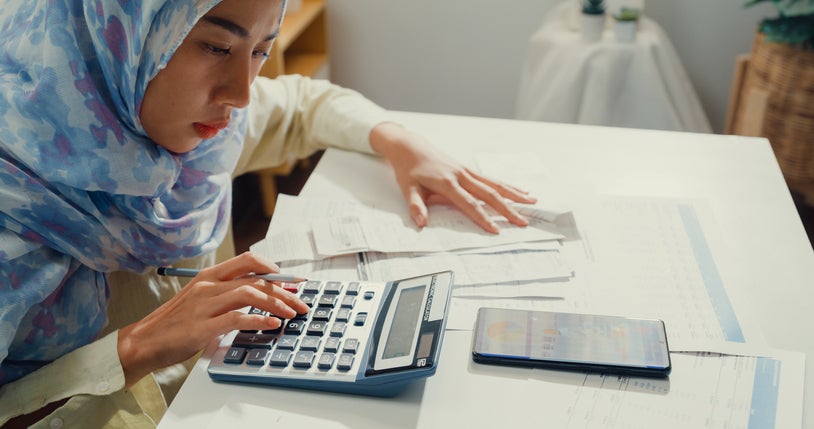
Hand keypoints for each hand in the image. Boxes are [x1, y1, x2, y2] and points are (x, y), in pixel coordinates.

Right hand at [117, 252, 308, 385]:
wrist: (143, 343)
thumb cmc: (174, 324)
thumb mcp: (201, 300)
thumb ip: (226, 294)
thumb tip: (259, 295)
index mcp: (209, 276)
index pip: (249, 260)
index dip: (276, 270)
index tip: (294, 282)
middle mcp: (208, 285)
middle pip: (256, 277)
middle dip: (285, 289)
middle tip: (301, 302)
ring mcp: (205, 305)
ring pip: (250, 293)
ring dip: (277, 303)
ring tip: (291, 314)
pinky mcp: (202, 326)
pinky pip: (238, 318)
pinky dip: (260, 320)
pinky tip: (273, 325)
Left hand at [369, 122, 536, 233]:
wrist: (409, 146)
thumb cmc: (408, 169)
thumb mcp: (408, 188)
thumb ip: (416, 206)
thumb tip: (421, 223)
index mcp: (447, 183)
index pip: (469, 204)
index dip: (483, 218)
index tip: (496, 230)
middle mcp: (461, 176)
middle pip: (489, 194)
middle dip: (508, 209)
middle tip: (523, 222)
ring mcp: (466, 171)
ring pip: (495, 184)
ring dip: (514, 194)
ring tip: (532, 202)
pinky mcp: (468, 169)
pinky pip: (491, 179)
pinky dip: (507, 185)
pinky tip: (520, 190)